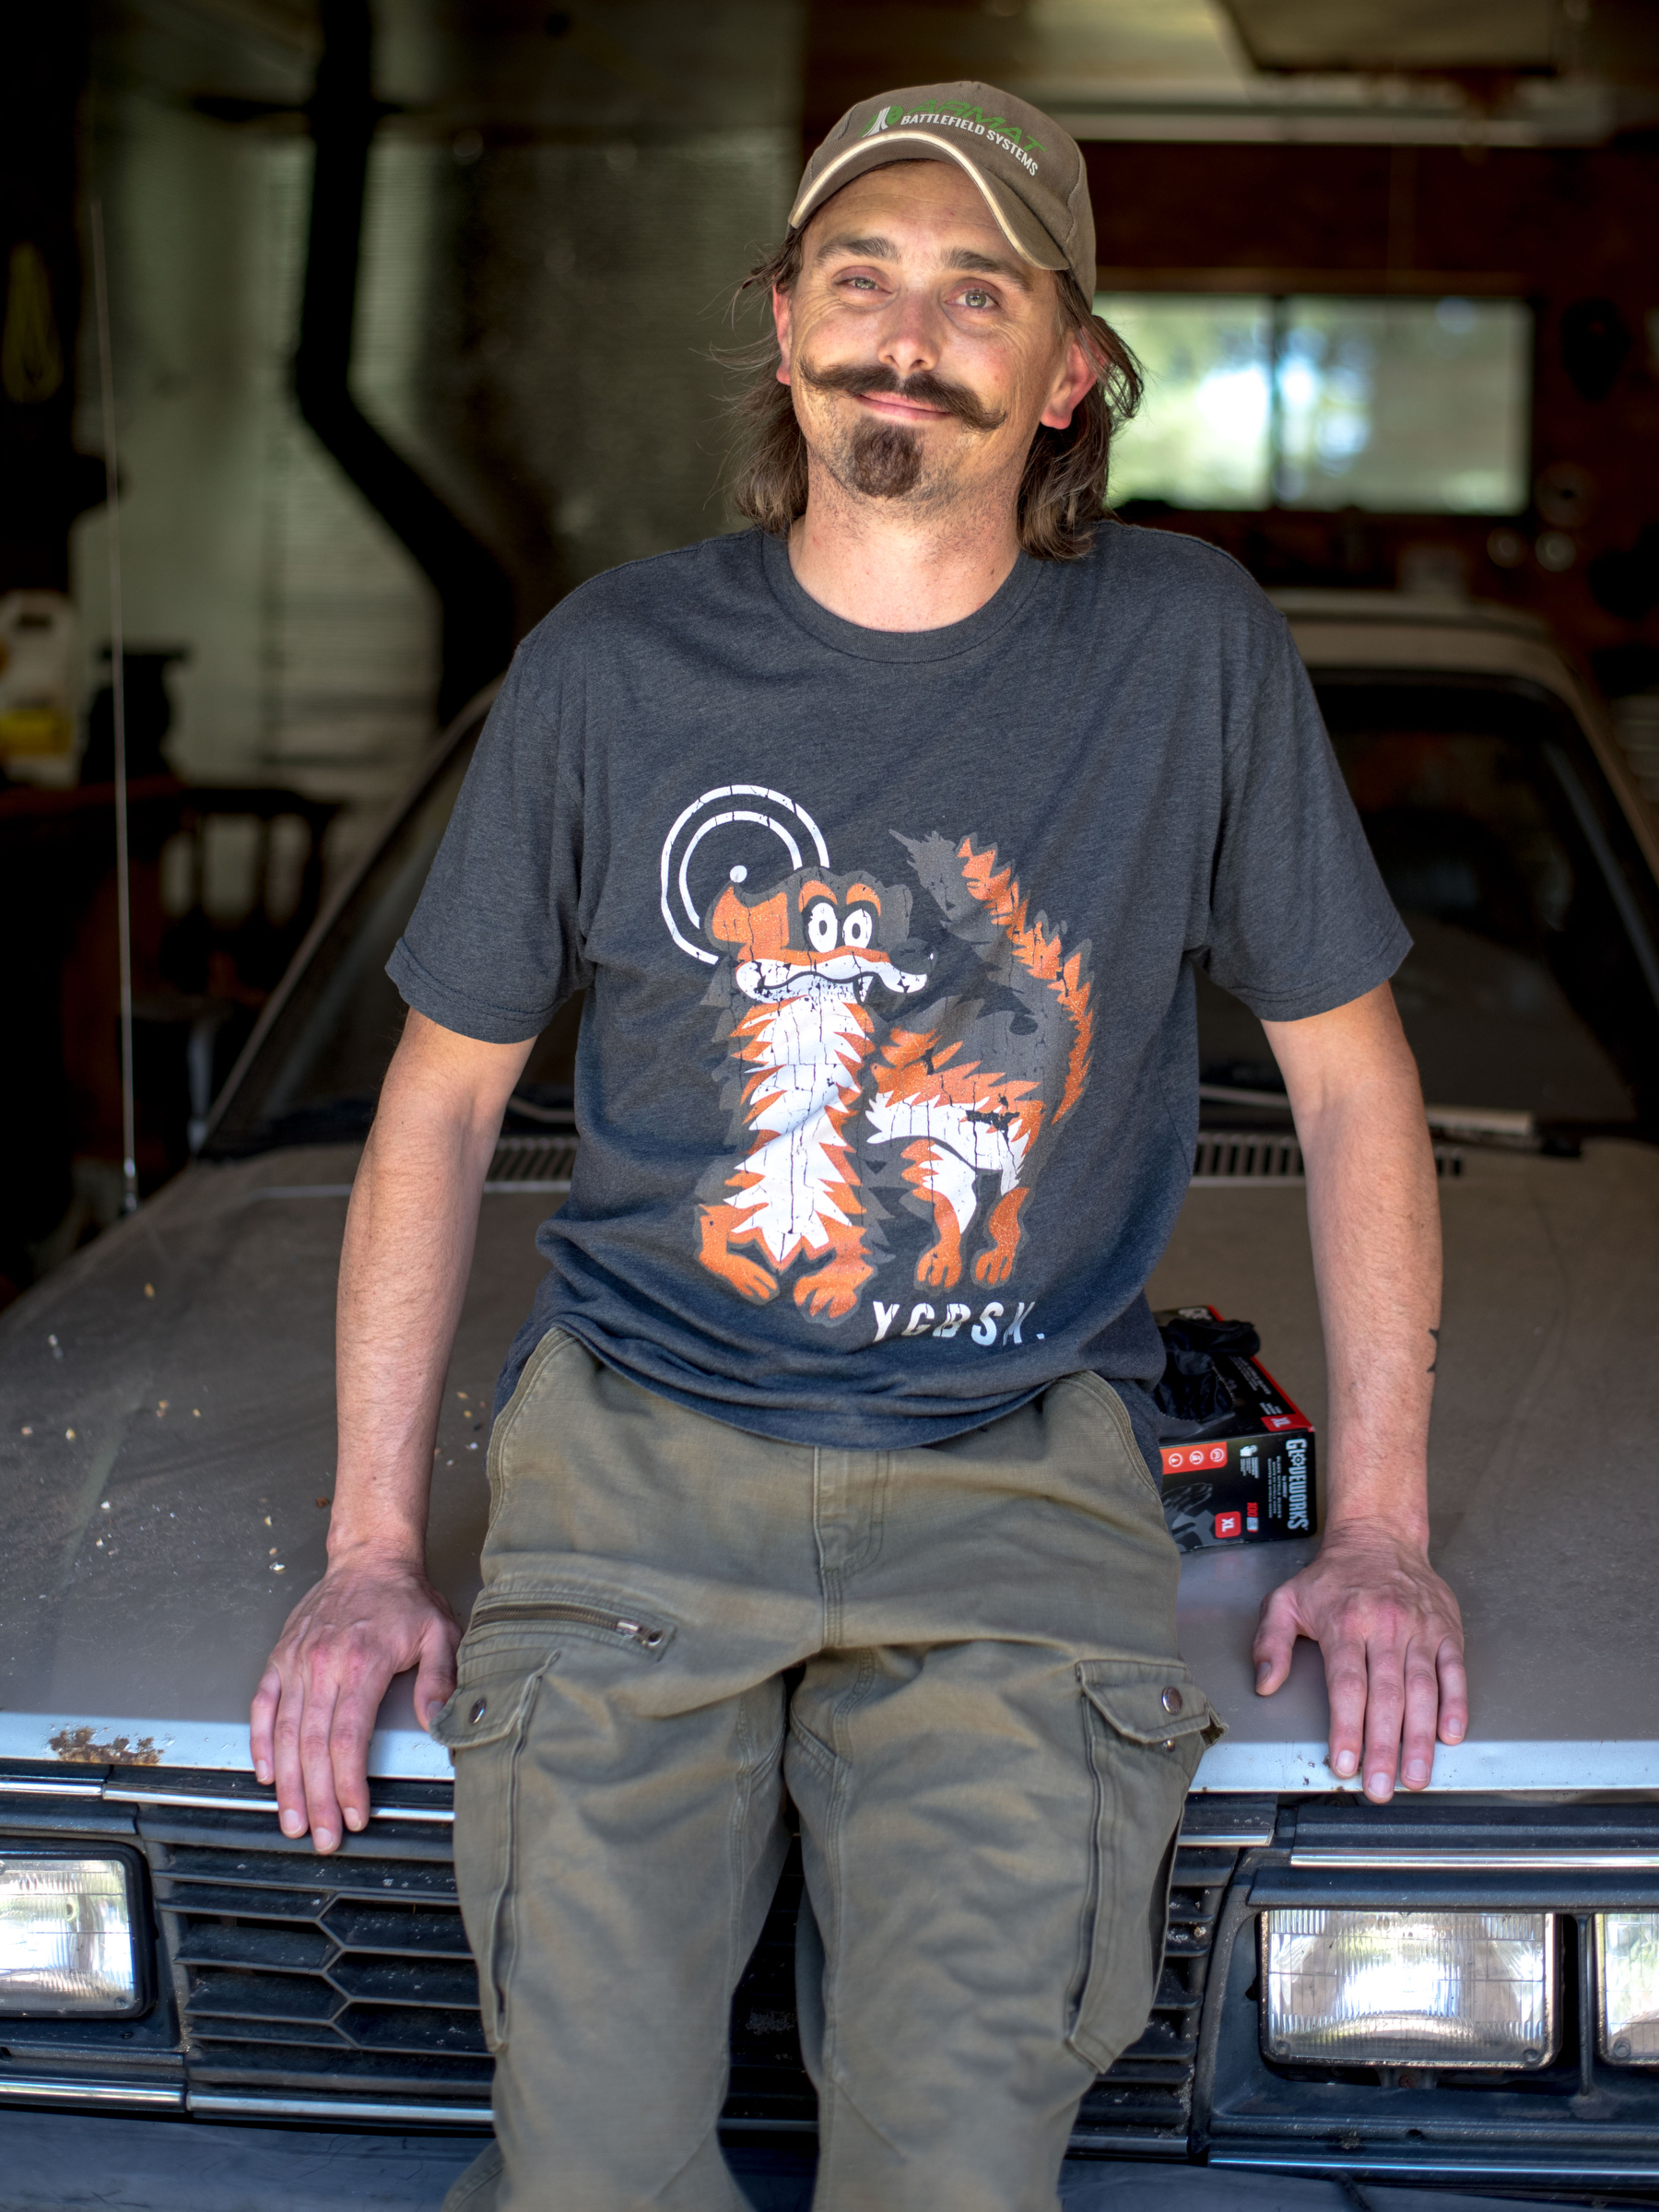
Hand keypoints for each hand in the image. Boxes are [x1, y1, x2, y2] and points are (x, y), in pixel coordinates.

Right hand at [250, 1554, 459, 1852]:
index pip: (348, 1739)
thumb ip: (440, 1680)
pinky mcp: (281, 1657)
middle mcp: (322, 1666)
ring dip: (286, 1783)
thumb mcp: (440, 1633)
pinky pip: (263, 1706)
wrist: (369, 1556)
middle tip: (321, 1837)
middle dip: (315, 1799)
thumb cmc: (405, 1597)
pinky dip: (261, 1742)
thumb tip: (437, 1722)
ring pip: (285, 1734)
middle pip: (312, 1746)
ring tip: (291, 1820)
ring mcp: (296, 1662)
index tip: (354, 1815)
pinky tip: (266, 1772)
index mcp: (361, 1665)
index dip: (347, 1784)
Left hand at [1253, 1519, 1466, 1801]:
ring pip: (1422, 1691)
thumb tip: (1265, 1682)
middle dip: (1384, 1748)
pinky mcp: (1446, 1631)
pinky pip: (1453, 1672)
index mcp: (1345, 1623)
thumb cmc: (1333, 1576)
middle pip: (1386, 1697)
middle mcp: (1385, 1627)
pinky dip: (1456, 1705)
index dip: (1348, 1728)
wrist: (1380, 1536)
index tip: (1345, 1763)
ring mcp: (1420, 1630)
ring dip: (1420, 1738)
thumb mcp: (1286, 1600)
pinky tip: (1451, 1734)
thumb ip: (1270, 1642)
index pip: (1347, 1686)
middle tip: (1382, 1787)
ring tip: (1417, 1775)